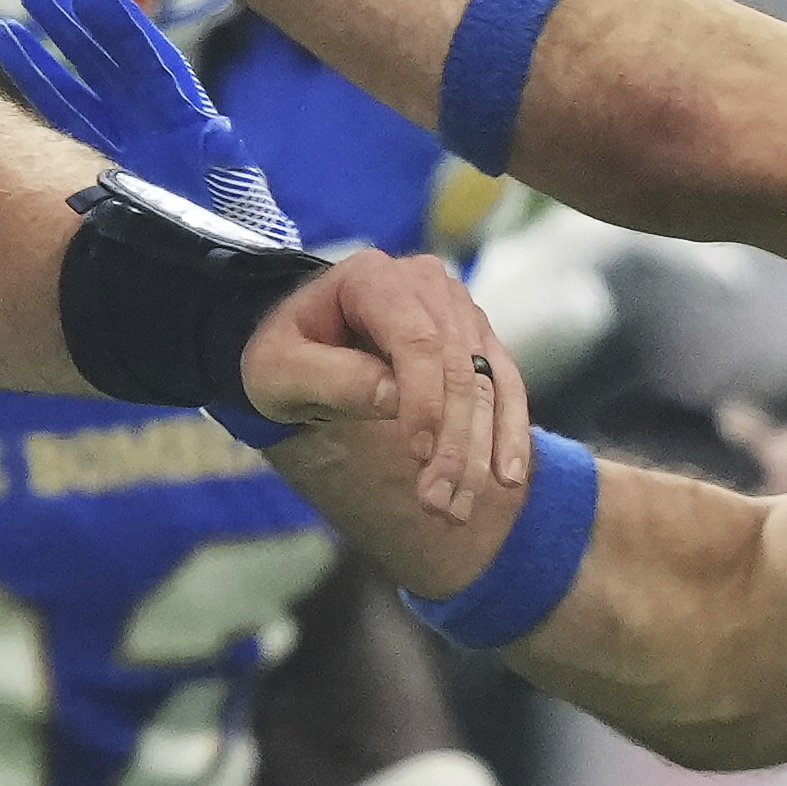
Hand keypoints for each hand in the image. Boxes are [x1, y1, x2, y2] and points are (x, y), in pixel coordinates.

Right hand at [1, 0, 288, 235]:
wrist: (212, 268)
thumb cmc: (232, 227)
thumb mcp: (234, 193)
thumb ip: (222, 161)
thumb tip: (218, 131)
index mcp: (183, 119)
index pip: (148, 62)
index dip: (123, 27)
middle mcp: (148, 116)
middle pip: (108, 57)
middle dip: (77, 19)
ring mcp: (118, 132)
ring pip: (79, 75)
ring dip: (52, 36)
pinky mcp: (94, 154)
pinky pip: (60, 109)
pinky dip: (35, 74)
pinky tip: (8, 39)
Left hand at [242, 245, 526, 528]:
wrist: (299, 344)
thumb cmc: (282, 356)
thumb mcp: (279, 370)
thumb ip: (331, 378)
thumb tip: (394, 398)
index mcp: (373, 278)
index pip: (417, 340)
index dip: (426, 401)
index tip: (418, 458)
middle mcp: (426, 283)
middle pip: (456, 366)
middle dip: (453, 442)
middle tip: (436, 504)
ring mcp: (457, 308)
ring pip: (485, 381)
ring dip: (479, 449)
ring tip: (459, 508)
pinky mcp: (474, 338)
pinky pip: (504, 384)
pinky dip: (507, 432)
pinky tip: (506, 478)